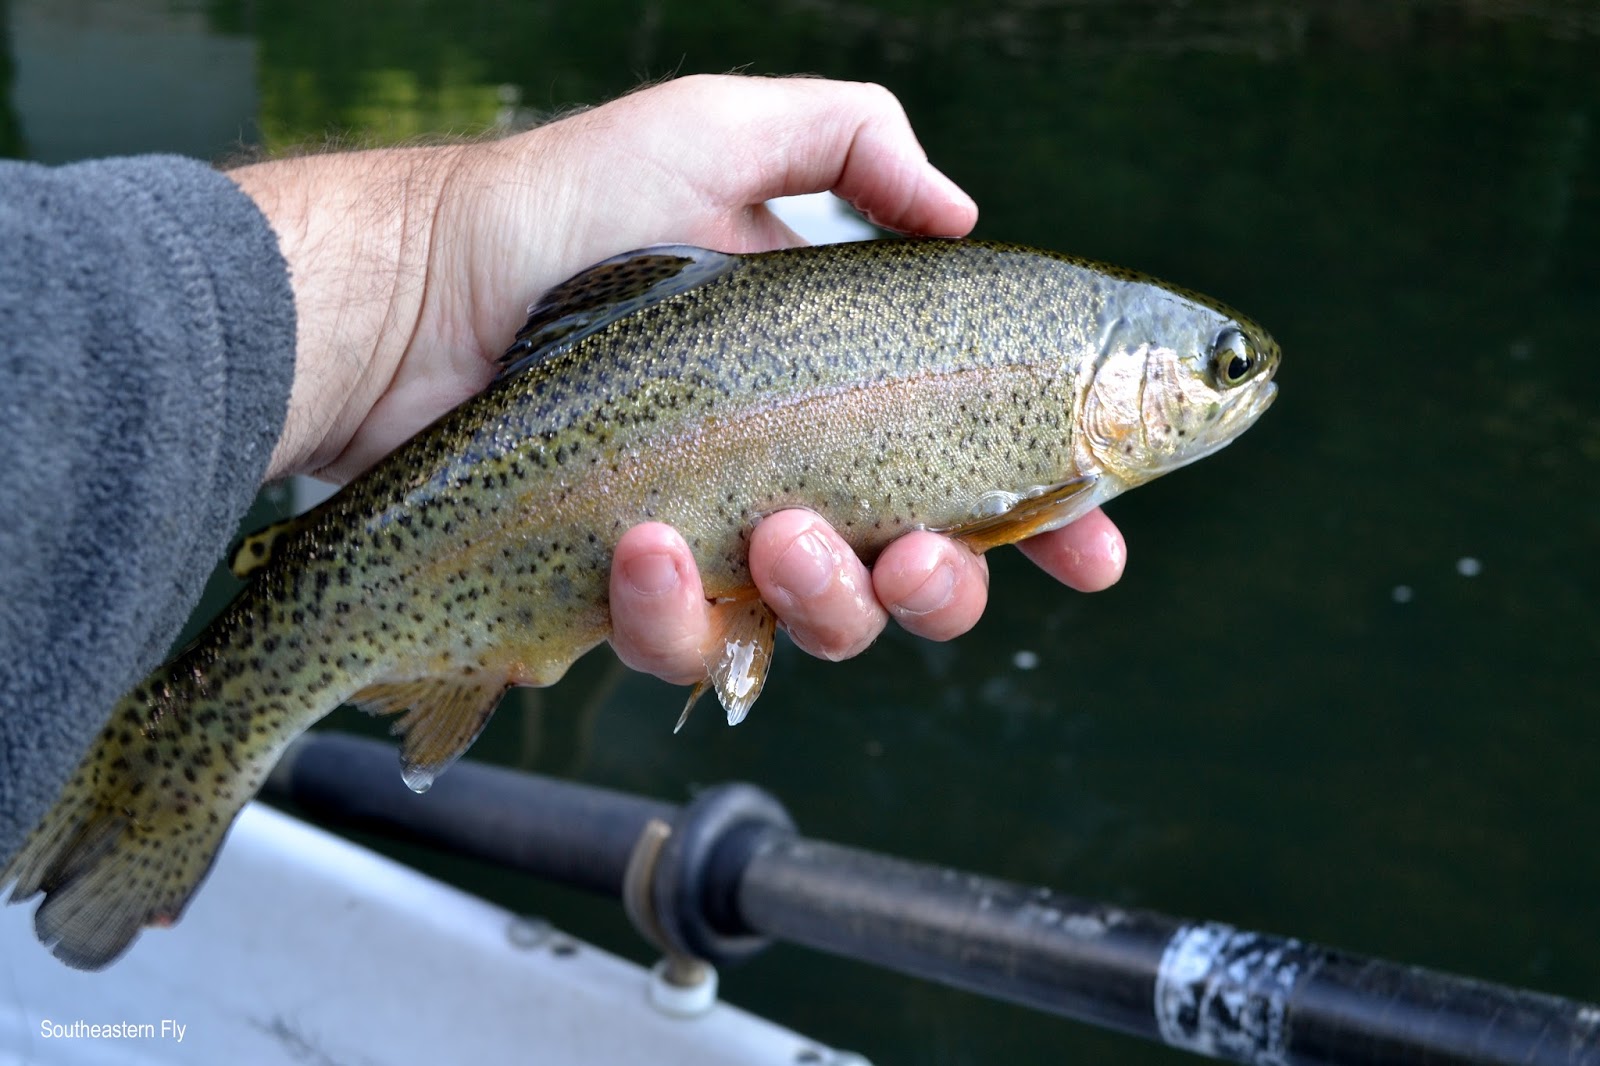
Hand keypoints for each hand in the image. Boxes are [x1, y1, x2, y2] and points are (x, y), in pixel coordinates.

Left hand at [228, 74, 1124, 684]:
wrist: (413, 296)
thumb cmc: (559, 210)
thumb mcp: (714, 131)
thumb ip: (850, 140)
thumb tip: (960, 211)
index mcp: (833, 390)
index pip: (972, 471)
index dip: (1048, 518)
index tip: (1095, 545)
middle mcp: (787, 475)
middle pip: (916, 581)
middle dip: (941, 588)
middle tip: (907, 548)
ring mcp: (708, 545)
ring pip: (821, 631)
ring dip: (826, 600)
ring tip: (774, 532)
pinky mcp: (622, 597)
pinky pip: (686, 647)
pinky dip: (677, 609)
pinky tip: (644, 544)